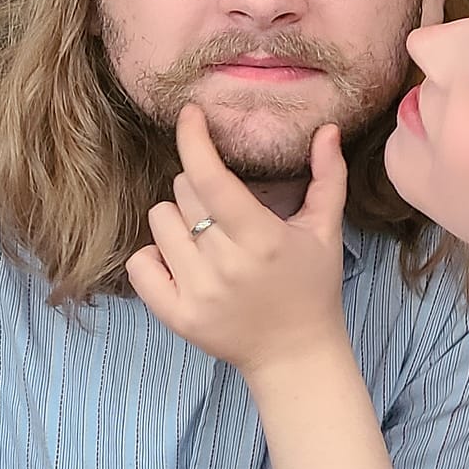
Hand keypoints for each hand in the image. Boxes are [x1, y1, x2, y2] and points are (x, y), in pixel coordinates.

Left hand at [126, 104, 349, 376]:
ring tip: (208, 240)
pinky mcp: (177, 316)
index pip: (211, 178)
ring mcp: (198, 293)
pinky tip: (182, 261)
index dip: (193, 139)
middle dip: (200, 189)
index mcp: (261, 239)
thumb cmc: (312, 287)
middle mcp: (225, 266)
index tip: (189, 114)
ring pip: (160, 222)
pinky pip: (141, 264)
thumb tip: (327, 128)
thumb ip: (328, 177)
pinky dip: (155, 256)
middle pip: (183, 193)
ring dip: (178, 220)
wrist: (296, 355)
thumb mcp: (325, 231)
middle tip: (226, 212)